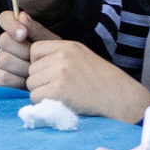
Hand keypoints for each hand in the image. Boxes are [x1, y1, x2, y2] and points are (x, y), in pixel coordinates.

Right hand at [0, 8, 58, 88]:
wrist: (56, 81)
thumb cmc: (53, 59)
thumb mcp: (49, 43)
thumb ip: (36, 30)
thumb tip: (21, 15)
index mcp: (16, 31)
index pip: (4, 18)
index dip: (10, 24)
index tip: (23, 34)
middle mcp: (5, 45)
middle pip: (4, 40)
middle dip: (23, 50)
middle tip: (36, 58)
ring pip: (4, 59)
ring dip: (23, 67)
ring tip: (35, 71)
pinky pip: (4, 76)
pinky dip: (18, 80)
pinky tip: (28, 82)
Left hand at [31, 39, 149, 122]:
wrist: (118, 97)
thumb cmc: (100, 80)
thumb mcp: (81, 57)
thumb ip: (60, 55)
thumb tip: (31, 63)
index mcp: (68, 46)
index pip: (35, 49)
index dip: (38, 63)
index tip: (50, 73)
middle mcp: (63, 56)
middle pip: (31, 70)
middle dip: (40, 81)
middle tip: (59, 88)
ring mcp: (60, 73)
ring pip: (31, 84)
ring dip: (41, 93)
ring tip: (61, 95)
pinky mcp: (58, 90)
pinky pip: (35, 97)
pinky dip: (43, 103)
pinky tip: (60, 102)